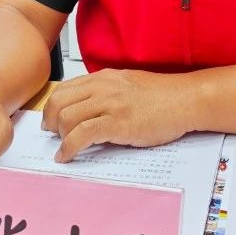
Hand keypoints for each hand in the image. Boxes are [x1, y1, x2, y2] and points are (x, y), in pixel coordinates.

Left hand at [41, 69, 191, 161]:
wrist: (186, 100)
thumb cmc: (163, 97)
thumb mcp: (128, 85)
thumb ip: (107, 93)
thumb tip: (88, 109)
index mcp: (104, 78)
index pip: (65, 88)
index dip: (53, 106)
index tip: (52, 120)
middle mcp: (102, 87)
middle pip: (58, 101)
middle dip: (50, 120)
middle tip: (53, 134)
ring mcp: (109, 104)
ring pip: (66, 117)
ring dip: (60, 136)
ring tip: (65, 146)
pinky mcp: (117, 122)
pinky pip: (81, 134)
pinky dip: (69, 147)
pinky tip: (67, 156)